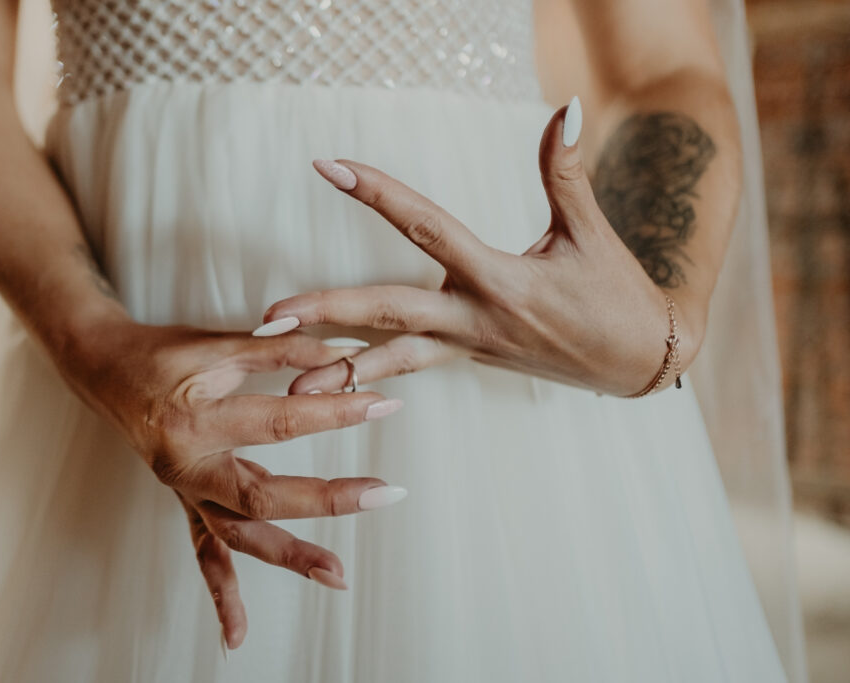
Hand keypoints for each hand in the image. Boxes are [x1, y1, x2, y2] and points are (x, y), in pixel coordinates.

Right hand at [53, 318, 405, 649]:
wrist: (103, 369)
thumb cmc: (161, 353)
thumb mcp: (219, 345)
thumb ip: (282, 348)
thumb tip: (346, 352)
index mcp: (194, 421)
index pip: (279, 422)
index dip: (334, 413)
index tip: (381, 406)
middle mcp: (187, 467)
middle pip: (263, 495)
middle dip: (328, 498)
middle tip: (382, 494)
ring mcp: (184, 492)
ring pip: (239, 535)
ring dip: (289, 556)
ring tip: (338, 575)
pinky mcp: (186, 502)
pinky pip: (204, 553)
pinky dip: (223, 595)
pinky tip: (237, 636)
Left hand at [259, 102, 703, 396]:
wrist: (641, 362)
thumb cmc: (618, 294)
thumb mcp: (591, 232)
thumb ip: (565, 171)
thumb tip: (565, 107)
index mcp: (500, 280)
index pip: (427, 227)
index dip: (378, 194)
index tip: (329, 165)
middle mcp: (476, 321)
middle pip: (390, 314)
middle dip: (328, 314)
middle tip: (270, 317)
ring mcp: (470, 348)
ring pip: (394, 359)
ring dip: (339, 368)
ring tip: (288, 382)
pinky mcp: (470, 360)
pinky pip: (412, 366)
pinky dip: (371, 373)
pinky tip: (333, 379)